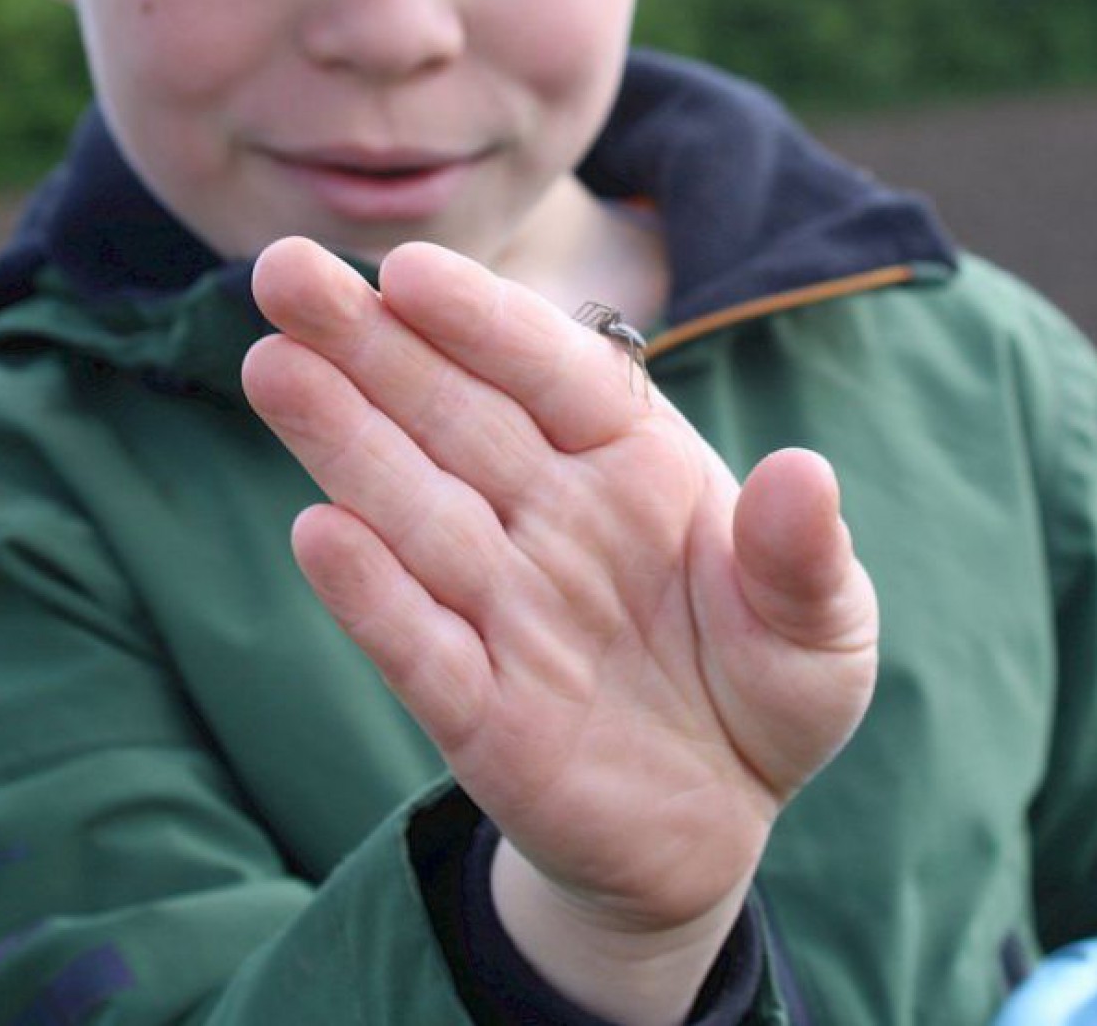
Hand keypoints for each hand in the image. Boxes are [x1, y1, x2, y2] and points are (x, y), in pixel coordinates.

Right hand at [240, 238, 878, 1019]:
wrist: (716, 825)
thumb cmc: (766, 685)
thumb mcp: (823, 626)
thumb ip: (803, 555)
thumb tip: (805, 471)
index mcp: (635, 465)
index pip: (553, 375)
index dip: (483, 322)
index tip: (410, 270)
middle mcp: (552, 519)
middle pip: (451, 419)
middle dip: (369, 345)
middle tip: (283, 271)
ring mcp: (506, 610)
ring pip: (414, 511)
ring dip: (342, 441)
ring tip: (272, 365)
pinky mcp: (476, 711)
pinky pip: (419, 645)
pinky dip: (373, 595)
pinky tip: (318, 531)